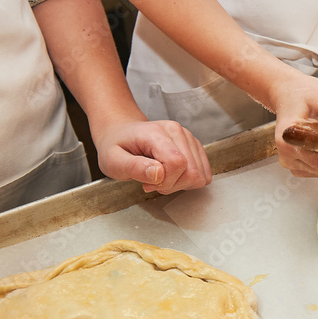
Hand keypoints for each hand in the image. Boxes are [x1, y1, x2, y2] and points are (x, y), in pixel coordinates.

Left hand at [93, 119, 211, 193]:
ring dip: (180, 184)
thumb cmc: (117, 147)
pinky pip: (204, 174)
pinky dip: (188, 181)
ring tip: (161, 177)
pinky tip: (172, 176)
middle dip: (173, 185)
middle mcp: (178, 132)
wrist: (121, 133)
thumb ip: (134, 167)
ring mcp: (190, 139)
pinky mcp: (195, 147)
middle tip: (152, 181)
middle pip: (192, 172)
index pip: (177, 163)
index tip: (147, 183)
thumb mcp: (113, 161)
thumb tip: (158, 174)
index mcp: (157, 133)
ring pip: (200, 175)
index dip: (165, 181)